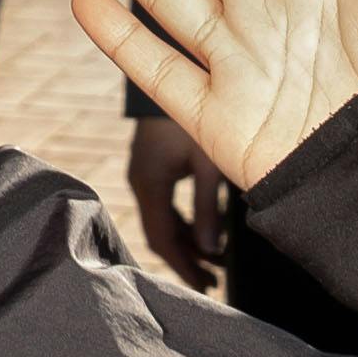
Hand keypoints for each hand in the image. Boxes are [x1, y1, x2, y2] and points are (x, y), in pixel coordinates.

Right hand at [124, 116, 228, 290]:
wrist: (170, 70)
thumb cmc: (192, 117)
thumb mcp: (208, 163)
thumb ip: (208, 208)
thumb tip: (213, 250)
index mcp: (150, 185)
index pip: (162, 240)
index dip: (183, 267)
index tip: (206, 286)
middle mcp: (141, 183)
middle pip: (160, 235)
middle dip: (186, 259)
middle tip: (213, 281)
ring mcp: (144, 176)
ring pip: (162, 221)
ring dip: (187, 241)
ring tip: (216, 259)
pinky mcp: (151, 168)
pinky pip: (164, 205)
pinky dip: (184, 221)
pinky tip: (206, 229)